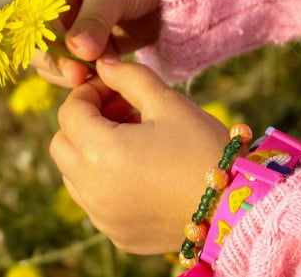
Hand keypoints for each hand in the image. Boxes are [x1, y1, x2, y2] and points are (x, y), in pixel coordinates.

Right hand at [32, 0, 160, 86]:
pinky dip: (92, 76)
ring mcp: (76, 29)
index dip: (49, 47)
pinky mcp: (95, 46)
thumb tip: (77, 52)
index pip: (37, 22)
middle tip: (80, 78)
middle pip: (40, 46)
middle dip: (57, 65)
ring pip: (59, 62)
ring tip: (97, 75)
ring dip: (74, 74)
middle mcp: (58, 7)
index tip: (71, 68)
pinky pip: (83, 68)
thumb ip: (94, 22)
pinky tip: (108, 76)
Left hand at [50, 57, 234, 253]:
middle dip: (85, 121)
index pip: (70, 112)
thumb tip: (104, 64)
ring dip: (91, 152)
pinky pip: (95, 202)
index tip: (115, 88)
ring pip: (73, 175)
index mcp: (99, 152)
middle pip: (62, 144)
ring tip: (133, 141)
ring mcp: (102, 217)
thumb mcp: (168, 102)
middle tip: (122, 112)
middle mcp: (92, 189)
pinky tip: (141, 172)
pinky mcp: (118, 235)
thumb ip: (129, 77)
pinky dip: (105, 181)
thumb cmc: (204, 148)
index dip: (89, 92)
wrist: (238, 206)